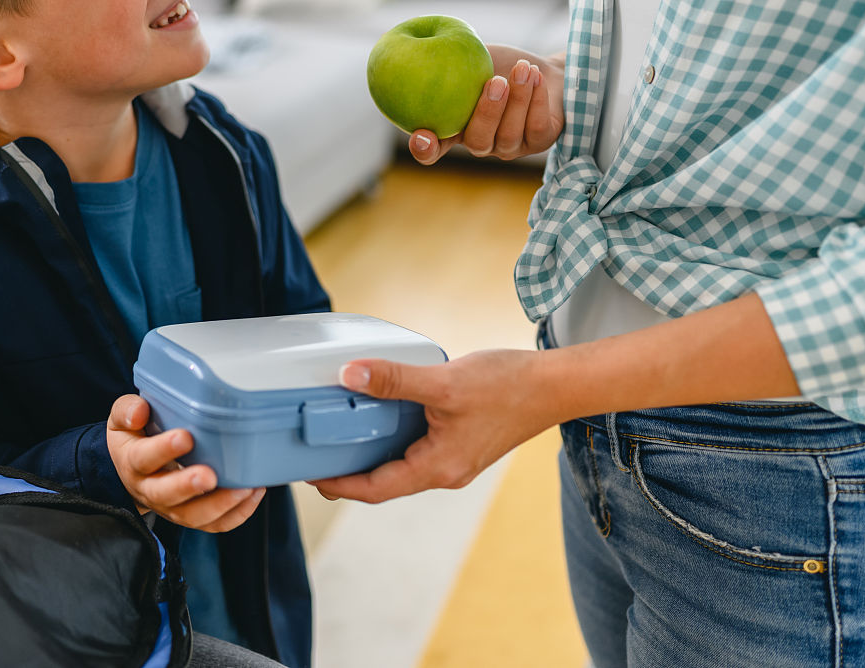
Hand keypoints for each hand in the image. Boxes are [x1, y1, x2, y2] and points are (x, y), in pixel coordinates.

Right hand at [107, 394, 264, 530]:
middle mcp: (150, 489)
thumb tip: (139, 412)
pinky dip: (237, 513)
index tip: (185, 437)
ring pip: (192, 516)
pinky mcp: (192, 515)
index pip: (143, 459)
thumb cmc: (135, 437)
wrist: (134, 469)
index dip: (163, 449)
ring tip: (243, 488)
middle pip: (166, 495)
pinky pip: (214, 524)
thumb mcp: (122, 419)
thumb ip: (127, 410)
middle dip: (189, 486)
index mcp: (132, 462)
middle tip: (210, 476)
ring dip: (219, 505)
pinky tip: (253, 492)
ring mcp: (172, 507)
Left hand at [309, 348, 554, 503]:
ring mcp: (454, 459)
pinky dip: (394, 437)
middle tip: (316, 455)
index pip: (376, 489)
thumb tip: (350, 374)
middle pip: (385, 481)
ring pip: (402, 464)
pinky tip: (382, 414)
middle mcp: (444, 471)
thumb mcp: (443, 382)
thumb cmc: (508, 387)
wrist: (555, 385)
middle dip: (350, 472)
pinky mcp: (461, 443)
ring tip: (340, 434)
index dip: (340, 485)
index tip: (310, 476)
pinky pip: (418, 448)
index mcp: (438, 468)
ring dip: (372, 453)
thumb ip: (394, 380)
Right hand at [408, 46, 565, 165]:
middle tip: (496, 81)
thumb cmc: (501, 64)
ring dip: (519, 98)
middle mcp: (481, 143)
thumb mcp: (471, 60)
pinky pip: (536, 128)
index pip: (432, 150)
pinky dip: (537, 100)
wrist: (544, 69)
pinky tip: (537, 76)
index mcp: (455, 128)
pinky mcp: (539, 142)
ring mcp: (510, 146)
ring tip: (524, 68)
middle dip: (488, 112)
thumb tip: (422, 46)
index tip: (421, 136)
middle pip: (477, 142)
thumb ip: (449, 62)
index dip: (424, 149)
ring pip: (510, 134)